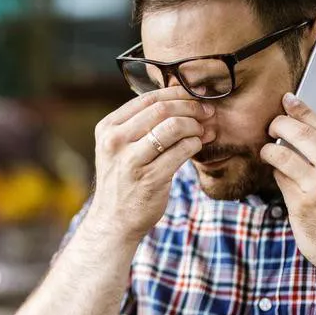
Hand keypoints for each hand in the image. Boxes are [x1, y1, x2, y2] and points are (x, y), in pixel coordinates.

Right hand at [87, 87, 215, 242]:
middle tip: (207, 113)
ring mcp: (131, 161)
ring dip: (195, 126)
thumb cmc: (123, 181)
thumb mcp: (119, 148)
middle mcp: (115, 142)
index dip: (177, 93)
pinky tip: (197, 146)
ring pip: (174, 127)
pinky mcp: (150, 179)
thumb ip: (140, 125)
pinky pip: (182, 150)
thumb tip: (181, 100)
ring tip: (203, 131)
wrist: (113, 221)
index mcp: (107, 128)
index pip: (147, 98)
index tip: (196, 96)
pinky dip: (195, 144)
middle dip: (191, 107)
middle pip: (162, 109)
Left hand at [261, 93, 315, 282]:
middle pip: (300, 133)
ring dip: (269, 150)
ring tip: (266, 151)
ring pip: (282, 154)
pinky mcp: (301, 203)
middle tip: (271, 124)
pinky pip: (278, 178)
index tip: (288, 99)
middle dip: (280, 124)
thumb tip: (310, 132)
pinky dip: (273, 172)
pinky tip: (274, 172)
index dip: (302, 109)